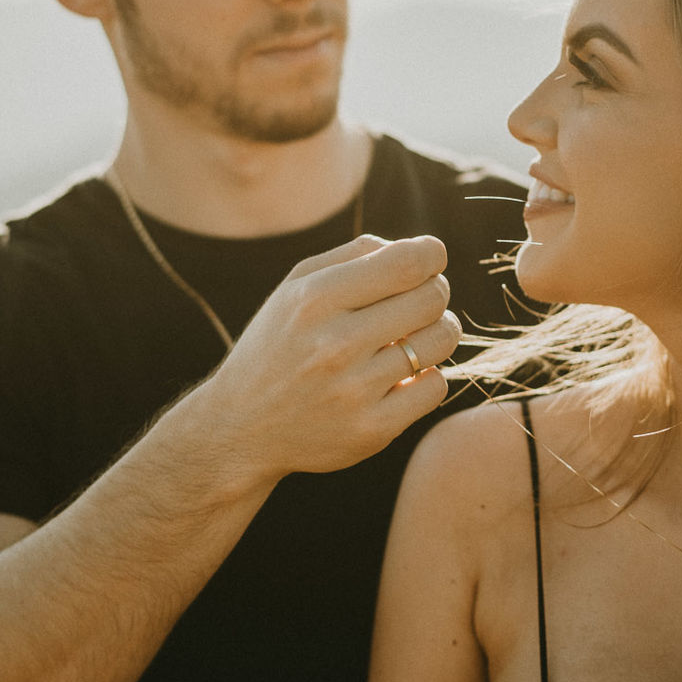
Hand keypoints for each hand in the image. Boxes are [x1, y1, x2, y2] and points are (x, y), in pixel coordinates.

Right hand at [192, 234, 462, 480]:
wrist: (240, 428)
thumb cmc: (280, 343)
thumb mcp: (295, 287)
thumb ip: (354, 255)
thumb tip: (420, 250)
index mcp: (314, 300)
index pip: (406, 262)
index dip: (432, 254)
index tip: (430, 259)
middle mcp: (334, 344)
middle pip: (432, 298)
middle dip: (435, 291)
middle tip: (420, 301)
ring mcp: (354, 391)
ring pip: (441, 340)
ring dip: (439, 331)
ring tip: (415, 335)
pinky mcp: (372, 430)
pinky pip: (436, 387)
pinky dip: (429, 375)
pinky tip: (405, 374)